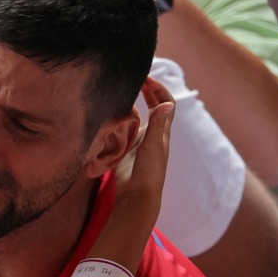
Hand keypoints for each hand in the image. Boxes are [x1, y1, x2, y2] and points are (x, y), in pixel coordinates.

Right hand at [106, 77, 174, 240]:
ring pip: (138, 118)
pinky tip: (110, 116)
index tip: (145, 78)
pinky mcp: (126, 152)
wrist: (136, 198)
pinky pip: (124, 130)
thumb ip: (158, 125)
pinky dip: (120, 120)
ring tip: (120, 93)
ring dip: (132, 104)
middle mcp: (152, 135)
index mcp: (162, 132)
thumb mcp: (153, 147)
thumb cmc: (148, 174)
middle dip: (146, 92)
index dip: (159, 89)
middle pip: (153, 108)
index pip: (166, 103)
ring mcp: (139, 143)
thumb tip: (167, 103)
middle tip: (133, 80)